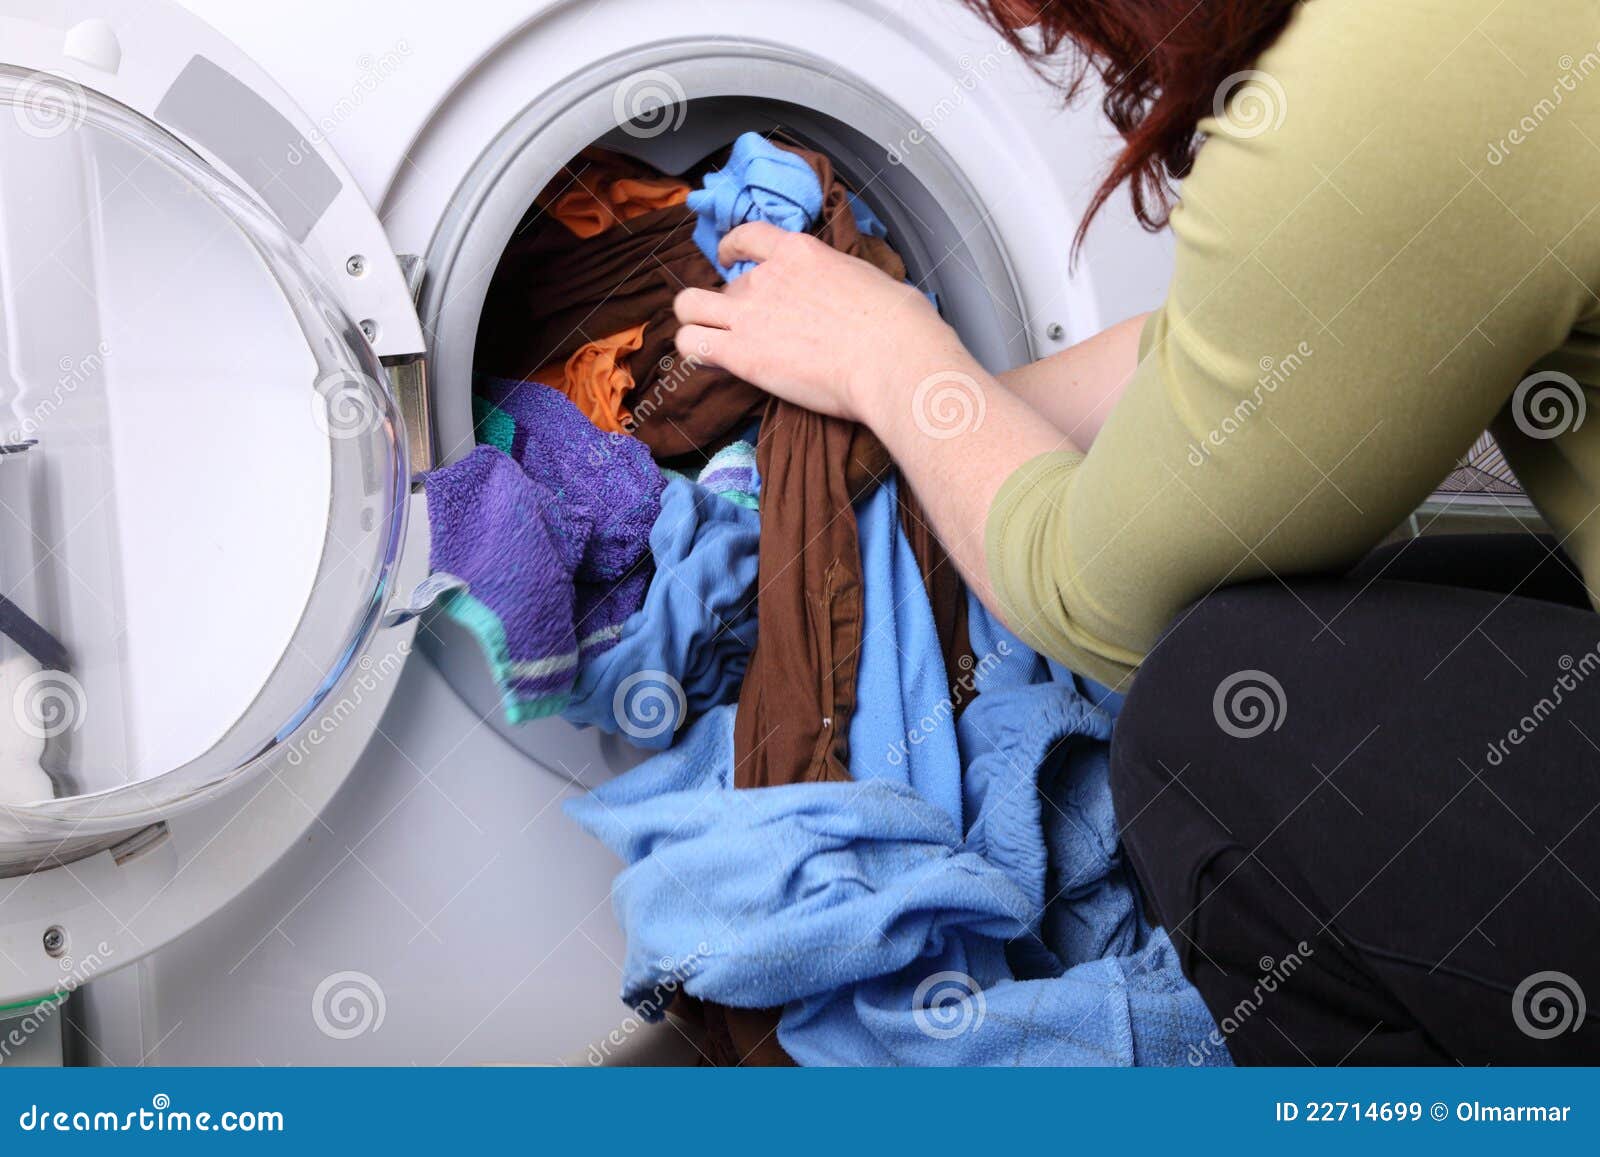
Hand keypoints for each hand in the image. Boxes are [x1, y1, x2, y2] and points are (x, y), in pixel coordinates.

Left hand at [673, 221, 961, 423]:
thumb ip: (843, 280)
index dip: (732, 247)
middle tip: (740, 323)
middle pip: (724, 283)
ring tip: (706, 337)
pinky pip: (691, 345)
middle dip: (728, 302)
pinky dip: (694, 352)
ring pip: (689, 306)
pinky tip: (710, 362)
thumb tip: (853, 292)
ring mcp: (748, 314)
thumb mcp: (869, 279)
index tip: (730, 258)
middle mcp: (766, 278)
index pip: (749, 236)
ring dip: (694, 320)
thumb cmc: (897, 324)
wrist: (890, 358)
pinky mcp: (739, 354)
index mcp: (800, 252)